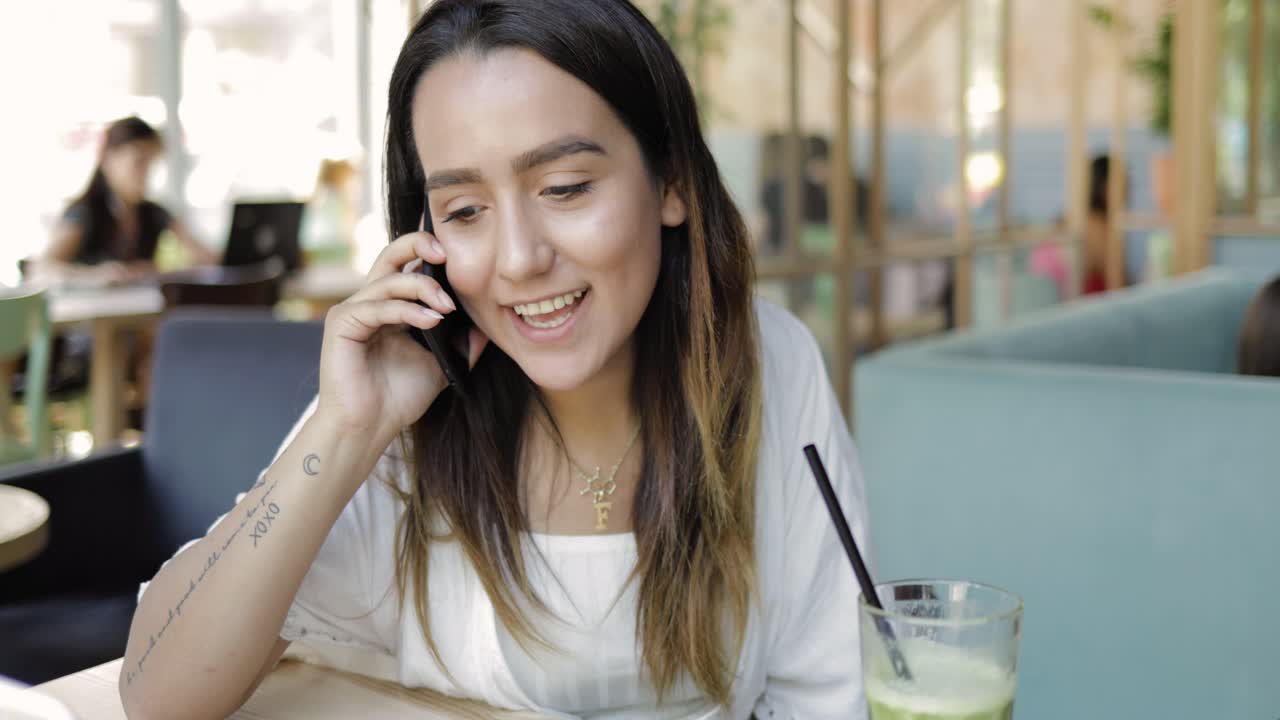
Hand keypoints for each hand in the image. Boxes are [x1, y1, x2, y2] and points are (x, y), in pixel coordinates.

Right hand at [316, 232, 486, 444]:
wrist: (369, 428)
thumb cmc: (398, 398)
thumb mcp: (441, 365)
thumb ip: (462, 344)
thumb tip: (488, 325)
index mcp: (391, 306)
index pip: (409, 264)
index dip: (431, 252)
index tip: (461, 254)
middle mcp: (370, 301)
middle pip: (391, 254)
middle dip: (420, 244)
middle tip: (447, 254)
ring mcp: (353, 310)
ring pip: (390, 279)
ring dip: (423, 288)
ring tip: (448, 308)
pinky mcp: (341, 323)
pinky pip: (378, 306)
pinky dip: (407, 310)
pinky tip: (432, 321)